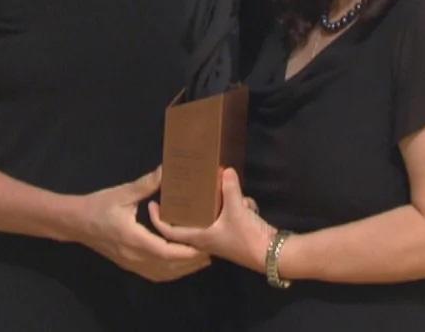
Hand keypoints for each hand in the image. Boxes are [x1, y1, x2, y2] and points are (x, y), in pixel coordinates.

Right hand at [73, 167, 210, 281]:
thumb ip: (146, 184)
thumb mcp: (122, 193)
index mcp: (133, 238)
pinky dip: (171, 272)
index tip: (204, 244)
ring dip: (183, 269)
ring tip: (201, 258)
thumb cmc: (98, 205)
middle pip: (168, 266)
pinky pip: (154, 274)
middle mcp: (133, 255)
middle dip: (191, 261)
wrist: (76, 222)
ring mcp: (131, 263)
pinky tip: (180, 265)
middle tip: (211, 250)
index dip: (186, 251)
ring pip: (163, 274)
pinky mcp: (129, 264)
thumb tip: (166, 170)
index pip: (165, 251)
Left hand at [150, 167, 276, 272]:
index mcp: (200, 237)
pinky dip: (237, 208)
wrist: (272, 255)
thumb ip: (229, 189)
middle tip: (185, 188)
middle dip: (190, 205)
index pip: (170, 231)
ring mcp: (221, 238)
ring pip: (212, 217)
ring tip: (225, 189)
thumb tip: (225, 170)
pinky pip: (229, 217)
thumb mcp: (237, 209)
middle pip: (190, 222)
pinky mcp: (234, 234)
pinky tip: (247, 203)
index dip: (158, 219)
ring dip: (220, 204)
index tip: (152, 204)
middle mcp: (207, 239)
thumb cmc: (247, 237)